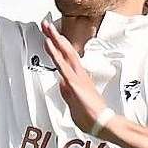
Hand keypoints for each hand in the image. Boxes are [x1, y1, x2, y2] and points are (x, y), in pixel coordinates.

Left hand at [41, 19, 107, 134]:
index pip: (66, 57)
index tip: (50, 36)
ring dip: (54, 39)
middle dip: (55, 37)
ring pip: (64, 53)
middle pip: (65, 50)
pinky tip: (49, 44)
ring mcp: (76, 76)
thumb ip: (67, 93)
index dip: (58, 46)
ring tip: (46, 27)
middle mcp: (78, 73)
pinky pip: (62, 64)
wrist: (102, 122)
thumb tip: (61, 85)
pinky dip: (55, 53)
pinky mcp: (74, 82)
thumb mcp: (74, 104)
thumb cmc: (91, 116)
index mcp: (78, 77)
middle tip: (46, 24)